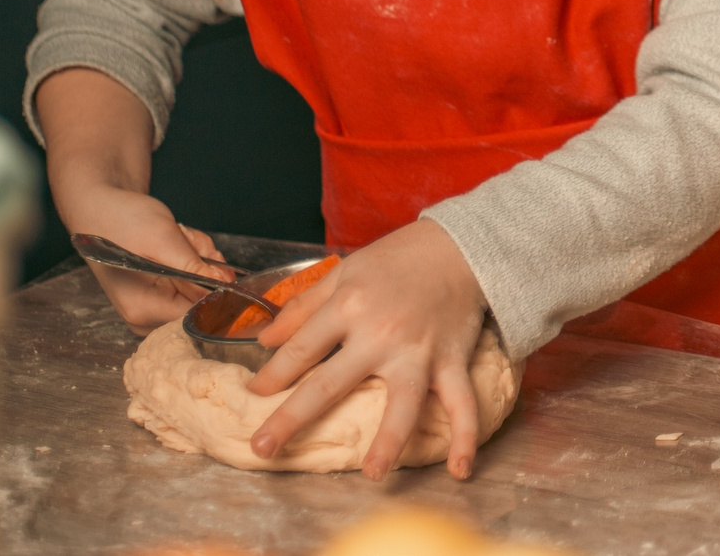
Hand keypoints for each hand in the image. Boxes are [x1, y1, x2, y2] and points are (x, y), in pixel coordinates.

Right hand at [49, 175, 232, 331]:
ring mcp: (149, 307)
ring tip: (177, 236)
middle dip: (202, 266)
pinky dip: (190, 257)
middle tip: (187, 241)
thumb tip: (228, 285)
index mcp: (143, 310)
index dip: (215, 287)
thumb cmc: (122, 221)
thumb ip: (195, 269)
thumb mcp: (164, 241)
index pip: (197, 314)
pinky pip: (189, 279)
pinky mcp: (156, 293)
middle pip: (199, 300)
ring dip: (197, 257)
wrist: (99, 207)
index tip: (212, 261)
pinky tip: (175, 241)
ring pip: (198, 286)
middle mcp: (144, 317)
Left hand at [245, 219, 487, 479]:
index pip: (300, 350)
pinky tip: (461, 469)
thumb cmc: (396, 259)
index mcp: (349, 306)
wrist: (460, 246)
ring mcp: (419, 351)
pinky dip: (466, 436)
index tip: (254, 395)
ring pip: (403, 403)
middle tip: (262, 450)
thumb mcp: (345, 272)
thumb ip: (304, 307)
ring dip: (389, 441)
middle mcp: (381, 333)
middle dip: (292, 418)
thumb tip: (263, 339)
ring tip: (372, 474)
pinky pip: (462, 403)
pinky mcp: (452, 361)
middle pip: (330, 384)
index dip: (272, 375)